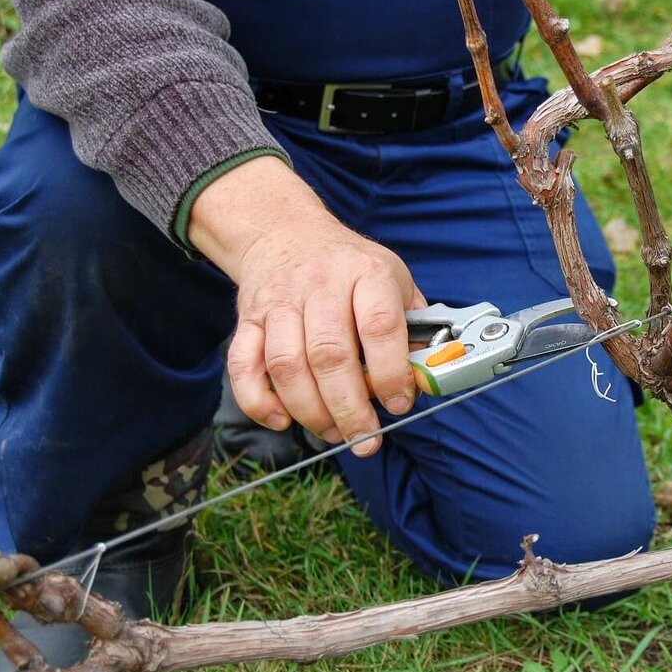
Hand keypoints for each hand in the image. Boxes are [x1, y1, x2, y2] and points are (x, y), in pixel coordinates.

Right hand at [189, 156, 425, 455]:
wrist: (287, 233)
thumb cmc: (350, 266)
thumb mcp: (394, 279)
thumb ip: (414, 327)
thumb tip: (427, 379)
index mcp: (366, 273)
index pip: (379, 325)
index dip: (390, 371)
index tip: (399, 404)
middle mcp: (320, 285)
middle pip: (329, 355)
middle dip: (349, 407)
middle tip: (365, 439)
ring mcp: (280, 302)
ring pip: (286, 365)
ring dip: (310, 410)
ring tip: (333, 433)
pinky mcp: (248, 319)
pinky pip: (243, 365)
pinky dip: (258, 400)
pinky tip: (282, 420)